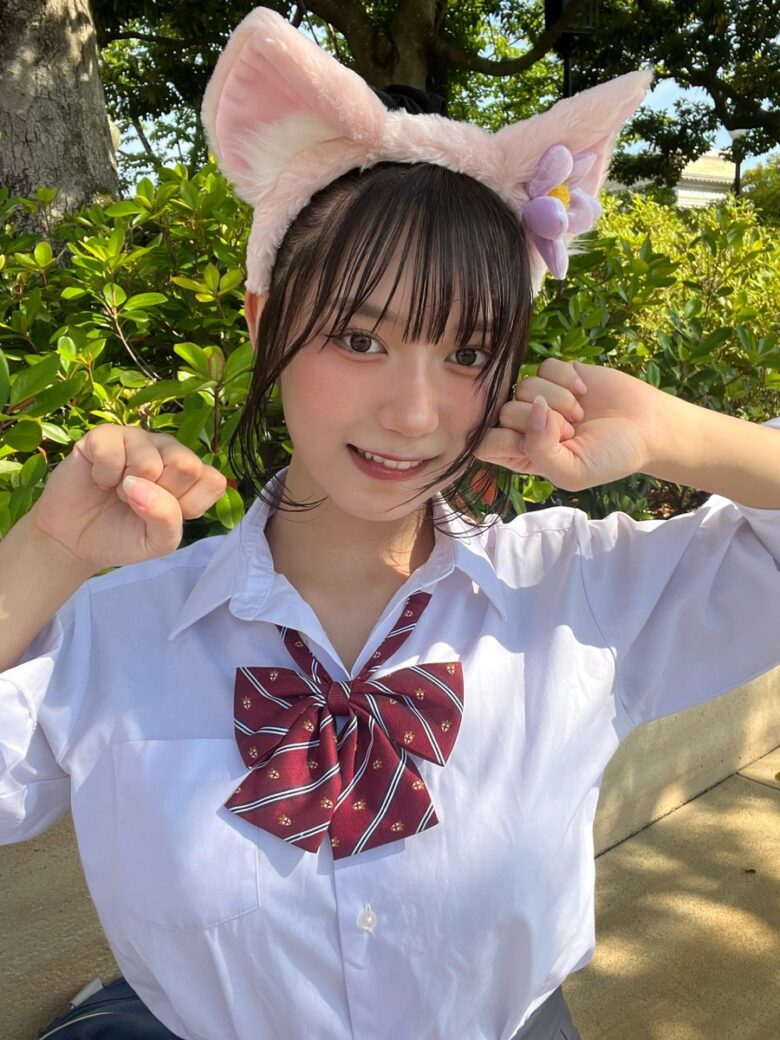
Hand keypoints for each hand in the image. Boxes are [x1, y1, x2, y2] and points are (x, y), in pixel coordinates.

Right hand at [28, 425, 227, 569]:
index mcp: (190, 476)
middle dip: (158, 495)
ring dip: (128, 488)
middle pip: (187, 465)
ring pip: (150, 459)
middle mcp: (169, 452)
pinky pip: (114, 450)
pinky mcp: (105, 435)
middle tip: (138, 503)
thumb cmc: (122, 536)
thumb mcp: (156, 541)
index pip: (213, 481)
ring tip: (118, 492)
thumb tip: (143, 485)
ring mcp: (138, 440)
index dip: (188, 505)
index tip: (162, 516)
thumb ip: (166, 518)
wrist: (74, 540)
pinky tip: (99, 480)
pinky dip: (104, 476)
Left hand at [474, 359, 659, 490]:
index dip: (506, 440)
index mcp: (521, 454)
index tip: (535, 445)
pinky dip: (568, 378)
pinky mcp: (558, 374)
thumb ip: (541, 451)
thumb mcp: (573, 472)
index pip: (484, 443)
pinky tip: (584, 392)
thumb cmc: (610, 457)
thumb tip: (533, 408)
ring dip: (559, 400)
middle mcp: (526, 425)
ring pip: (524, 385)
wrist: (646, 429)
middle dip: (542, 421)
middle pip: (504, 411)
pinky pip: (546, 366)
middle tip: (571, 432)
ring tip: (580, 414)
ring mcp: (540, 397)